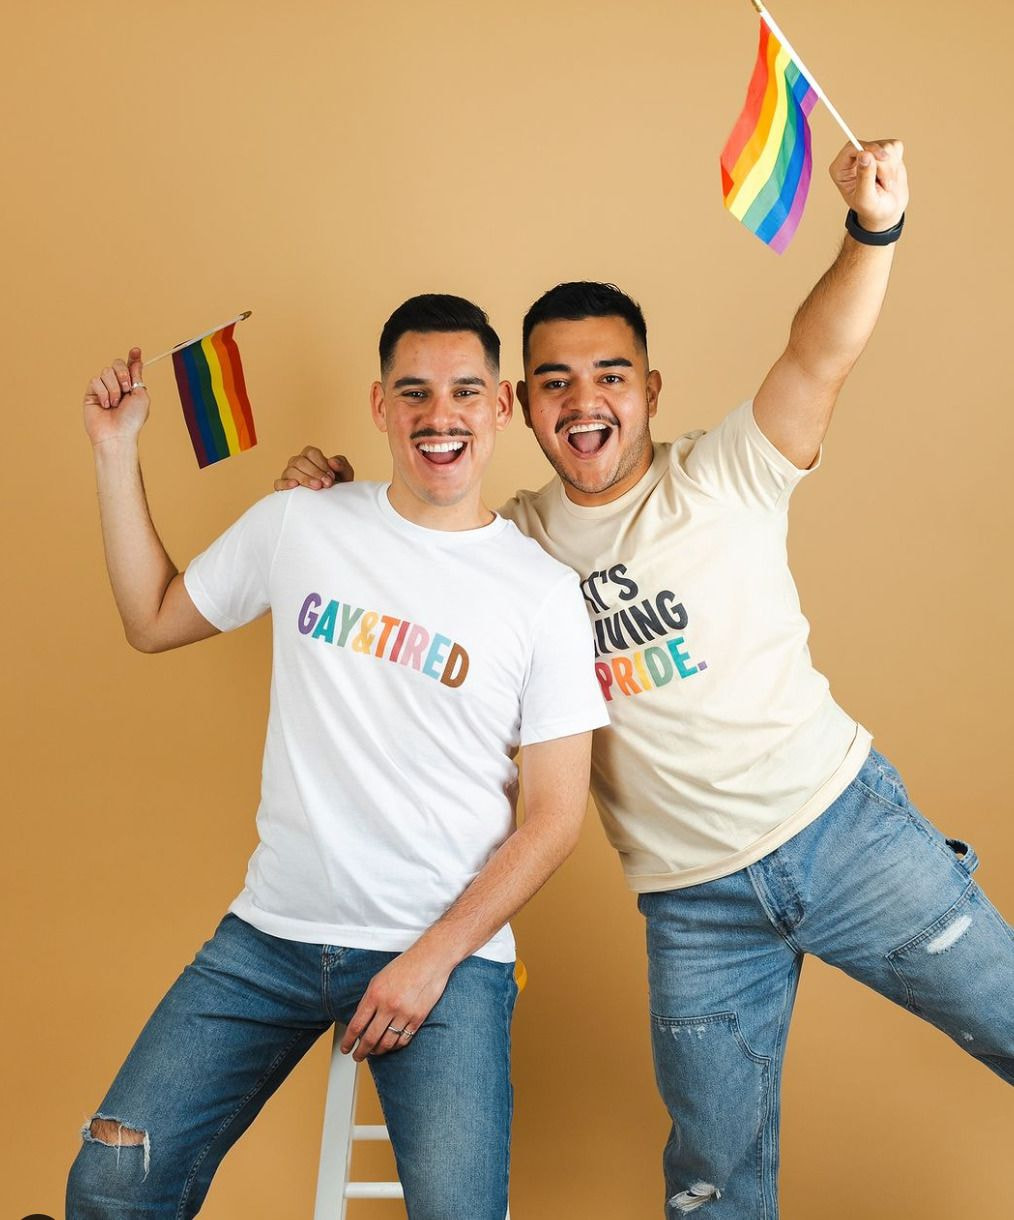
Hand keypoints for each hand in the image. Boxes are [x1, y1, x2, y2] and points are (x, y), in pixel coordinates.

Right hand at [83, 348, 149, 448]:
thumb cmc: (132, 419)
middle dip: (122, 373)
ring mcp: (103, 388)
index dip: (133, 357)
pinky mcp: (91, 393)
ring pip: (106, 372)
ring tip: (115, 404)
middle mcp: (117, 385)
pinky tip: (105, 405)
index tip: (136, 350)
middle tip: (127, 388)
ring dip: (114, 388)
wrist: (116, 434)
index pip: (131, 367)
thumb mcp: (141, 396)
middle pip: (116, 363)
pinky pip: (95, 380)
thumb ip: (137, 377)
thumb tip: (136, 361)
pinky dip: (103, 393)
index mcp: (131, 386)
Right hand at [273, 446, 353, 490]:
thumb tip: (332, 461)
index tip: (331, 477)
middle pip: (300, 461)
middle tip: (327, 484)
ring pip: (290, 471)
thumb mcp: (345, 474)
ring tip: (317, 487)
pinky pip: (278, 483)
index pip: (311, 453)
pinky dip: (285, 483)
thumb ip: (342, 464)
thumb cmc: (337, 485)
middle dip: (315, 473)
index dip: (321, 464)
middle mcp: (297, 462)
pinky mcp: (283, 487)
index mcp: (310, 456)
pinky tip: (294, 485)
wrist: (332, 502)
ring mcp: (289, 474)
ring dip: (305, 478)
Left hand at [339, 946, 452, 1061]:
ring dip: (378, 1051)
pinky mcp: (418, 1018)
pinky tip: (391, 1045)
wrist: (430, 959)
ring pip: (387, 1043)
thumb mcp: (379, 979)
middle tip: (358, 1056)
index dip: (348, 1041)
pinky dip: (395, 1045)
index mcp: (375, 994)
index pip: (357, 1025)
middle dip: (361, 1052)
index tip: (345, 1048)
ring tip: (374, 1051)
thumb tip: (360, 1021)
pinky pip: (403, 1039)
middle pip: (370, 1038)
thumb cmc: (405, 966)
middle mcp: (388, 1005)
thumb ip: (369, 1000)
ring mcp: (404, 1013)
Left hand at [829, 139, 907, 232]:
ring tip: (886, 184)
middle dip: (883, 165)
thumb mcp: (865, 198)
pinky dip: (897, 162)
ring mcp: (870, 153)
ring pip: (886, 147)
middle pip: (871, 147)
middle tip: (885, 185)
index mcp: (841, 169)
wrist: (887, 210)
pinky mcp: (884, 150)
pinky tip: (891, 175)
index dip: (868, 149)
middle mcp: (853, 158)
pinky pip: (896, 146)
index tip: (882, 158)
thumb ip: (864, 177)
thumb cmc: (872, 208)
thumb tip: (863, 154)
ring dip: (891, 168)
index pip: (851, 148)